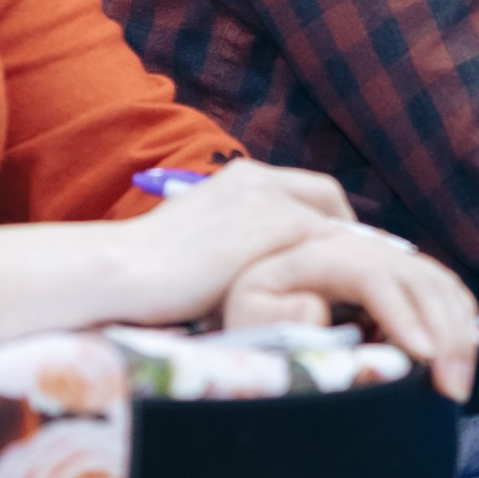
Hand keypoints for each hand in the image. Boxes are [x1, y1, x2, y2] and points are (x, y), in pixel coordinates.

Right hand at [111, 160, 362, 323]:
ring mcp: (272, 202)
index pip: (301, 189)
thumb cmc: (144, 270)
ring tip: (358, 287)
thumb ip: (233, 237)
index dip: (322, 218)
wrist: (120, 270)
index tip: (331, 248)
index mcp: (238, 177)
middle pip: (327, 196)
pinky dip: (343, 272)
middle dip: (347, 228)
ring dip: (348, 254)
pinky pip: (331, 249)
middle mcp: (259, 180)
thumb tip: (253, 263)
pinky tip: (347, 300)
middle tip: (355, 265)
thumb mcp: (197, 237)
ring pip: (333, 225)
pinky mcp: (281, 229)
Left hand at [223, 230, 478, 400]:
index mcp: (322, 252)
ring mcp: (388, 257)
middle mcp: (363, 247)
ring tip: (459, 383)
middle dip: (445, 332)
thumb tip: (316, 312)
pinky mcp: (404, 273)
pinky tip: (462, 357)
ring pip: (441, 283)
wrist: (259, 285)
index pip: (375, 275)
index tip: (423, 356)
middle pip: (420, 278)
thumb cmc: (252, 308)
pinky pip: (445, 289)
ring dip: (460, 331)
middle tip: (453, 387)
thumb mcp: (246, 312)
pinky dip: (462, 321)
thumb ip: (273, 314)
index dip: (403, 313)